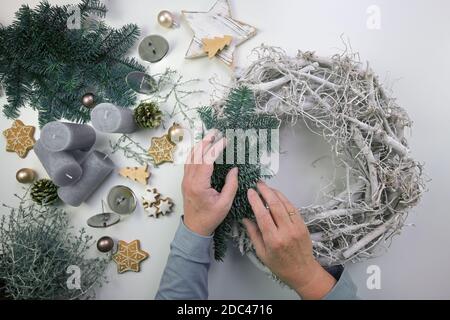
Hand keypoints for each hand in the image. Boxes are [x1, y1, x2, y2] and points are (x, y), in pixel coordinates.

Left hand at [182, 130, 238, 235]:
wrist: (195, 228)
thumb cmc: (210, 217)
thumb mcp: (225, 203)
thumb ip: (230, 185)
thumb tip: (234, 169)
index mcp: (199, 185)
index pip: (207, 160)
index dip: (215, 148)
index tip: (225, 140)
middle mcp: (189, 180)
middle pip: (196, 155)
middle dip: (206, 142)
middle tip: (216, 132)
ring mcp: (185, 180)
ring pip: (190, 157)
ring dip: (199, 146)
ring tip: (209, 137)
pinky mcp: (185, 181)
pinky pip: (188, 163)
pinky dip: (195, 153)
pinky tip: (201, 149)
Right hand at [243, 181, 335, 298]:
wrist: (302, 271)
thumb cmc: (279, 265)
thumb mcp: (261, 253)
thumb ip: (253, 234)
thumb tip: (245, 218)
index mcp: (273, 240)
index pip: (263, 215)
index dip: (256, 201)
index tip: (250, 192)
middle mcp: (286, 232)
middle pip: (275, 205)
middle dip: (266, 191)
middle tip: (258, 183)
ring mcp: (297, 227)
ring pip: (285, 204)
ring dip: (275, 193)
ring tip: (266, 187)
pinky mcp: (303, 225)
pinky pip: (293, 208)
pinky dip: (285, 200)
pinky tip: (278, 195)